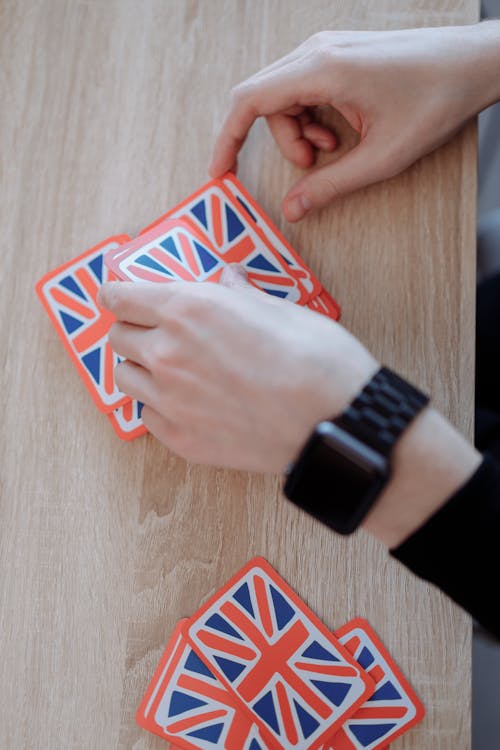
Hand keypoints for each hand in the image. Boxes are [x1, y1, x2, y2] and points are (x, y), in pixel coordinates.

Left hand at [98, 268, 377, 472]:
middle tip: (157, 333)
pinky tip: (189, 404)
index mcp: (188, 308)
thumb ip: (239, 294)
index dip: (117, 294)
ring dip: (141, 369)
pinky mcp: (181, 438)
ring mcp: (171, 399)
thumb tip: (228, 280)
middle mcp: (168, 352)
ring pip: (125, 378)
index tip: (118, 296)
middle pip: (118, 337)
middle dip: (134, 331)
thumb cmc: (315, 358)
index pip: (120, 296)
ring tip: (172, 371)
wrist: (335, 420)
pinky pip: (148, 416)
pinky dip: (159, 407)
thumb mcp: (279, 308)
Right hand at [210, 23, 499, 221]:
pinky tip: (340, 131)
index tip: (220, 171)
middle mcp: (317, 52)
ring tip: (333, 149)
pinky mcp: (338, 55)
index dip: (227, 139)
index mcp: (322, 70)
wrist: (473, 63)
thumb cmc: (435, 100)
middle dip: (279, 140)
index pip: (249, 101)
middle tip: (313, 164)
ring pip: (284, 97)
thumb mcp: (381, 157)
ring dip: (298, 131)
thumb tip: (293, 210)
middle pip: (264, 101)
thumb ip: (330, 186)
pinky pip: (304, 88)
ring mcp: (327, 50)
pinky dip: (313, 117)